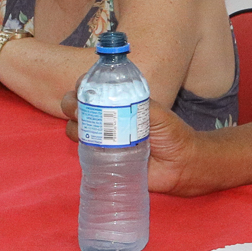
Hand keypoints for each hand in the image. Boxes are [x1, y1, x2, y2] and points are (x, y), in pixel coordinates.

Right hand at [60, 96, 206, 193]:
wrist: (180, 165)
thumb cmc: (172, 134)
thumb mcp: (157, 112)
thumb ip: (140, 102)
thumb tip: (119, 94)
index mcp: (118, 103)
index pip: (92, 89)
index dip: (83, 85)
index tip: (82, 86)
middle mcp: (106, 120)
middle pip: (75, 107)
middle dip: (71, 104)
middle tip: (79, 109)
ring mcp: (102, 140)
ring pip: (74, 128)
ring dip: (74, 125)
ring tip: (86, 128)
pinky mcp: (102, 159)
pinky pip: (83, 152)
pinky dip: (80, 146)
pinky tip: (88, 145)